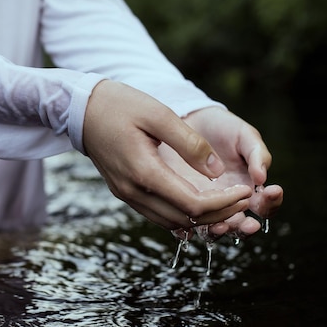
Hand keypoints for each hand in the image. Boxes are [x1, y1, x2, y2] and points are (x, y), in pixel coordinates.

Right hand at [82, 80, 252, 230]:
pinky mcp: (125, 192)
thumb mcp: (159, 114)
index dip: (225, 203)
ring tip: (227, 202)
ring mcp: (127, 195)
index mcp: (144, 172)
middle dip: (219, 214)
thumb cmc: (120, 105)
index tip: (246, 192)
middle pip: (185, 219)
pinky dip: (182, 214)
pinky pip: (158, 214)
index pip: (193, 205)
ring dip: (202, 217)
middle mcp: (134, 192)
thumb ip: (190, 144)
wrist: (80, 109)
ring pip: (171, 222)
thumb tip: (218, 172)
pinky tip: (200, 202)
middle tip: (244, 200)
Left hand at [161, 106, 283, 239]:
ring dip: (221, 230)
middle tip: (249, 223)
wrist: (189, 119)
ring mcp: (203, 204)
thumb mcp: (244, 135)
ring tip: (222, 224)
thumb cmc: (221, 128)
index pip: (266, 206)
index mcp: (247, 188)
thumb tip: (262, 178)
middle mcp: (227, 202)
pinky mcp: (179, 202)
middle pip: (240, 226)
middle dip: (246, 228)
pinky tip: (191, 225)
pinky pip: (184, 223)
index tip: (272, 191)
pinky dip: (189, 228)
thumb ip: (257, 154)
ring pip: (214, 230)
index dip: (272, 203)